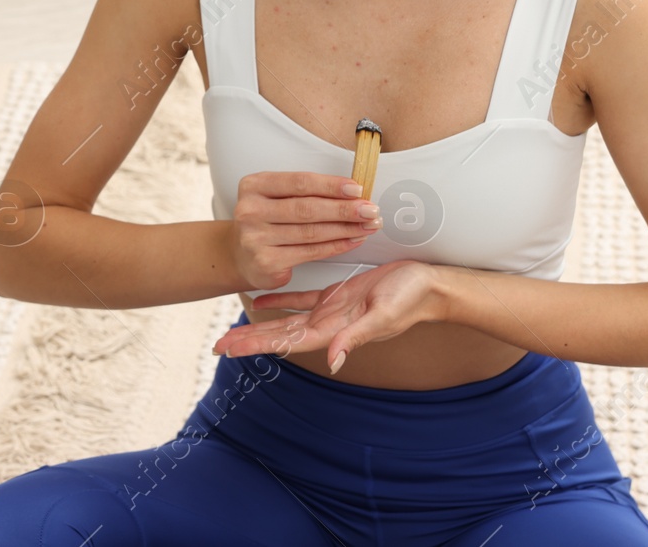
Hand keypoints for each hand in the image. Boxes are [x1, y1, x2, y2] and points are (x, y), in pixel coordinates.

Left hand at [211, 260, 443, 372]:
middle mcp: (327, 325)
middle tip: (217, 344)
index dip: (257, 345)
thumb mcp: (383, 315)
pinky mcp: (338, 295)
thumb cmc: (411, 299)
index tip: (229, 349)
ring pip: (286, 320)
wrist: (429, 285)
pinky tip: (262, 298)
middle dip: (249, 340)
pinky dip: (281, 299)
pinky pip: (302, 299)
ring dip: (260, 324)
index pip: (287, 343)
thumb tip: (333, 361)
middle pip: (280, 335)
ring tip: (232, 329)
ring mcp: (331, 311)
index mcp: (335, 331)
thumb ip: (356, 337)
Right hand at [226, 171, 383, 290]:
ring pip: (311, 233)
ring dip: (345, 229)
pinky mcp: (266, 263)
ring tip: (368, 225)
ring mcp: (256, 239)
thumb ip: (304, 191)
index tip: (357, 189)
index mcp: (254, 186)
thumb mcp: (274, 196)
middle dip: (344, 209)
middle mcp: (250, 211)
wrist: (239, 254)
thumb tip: (351, 191)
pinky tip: (352, 240)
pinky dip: (336, 246)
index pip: (299, 182)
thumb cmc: (266, 219)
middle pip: (307, 208)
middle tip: (370, 209)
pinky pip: (310, 253)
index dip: (331, 186)